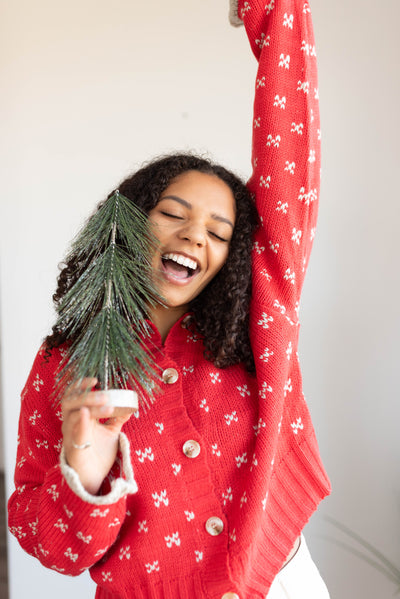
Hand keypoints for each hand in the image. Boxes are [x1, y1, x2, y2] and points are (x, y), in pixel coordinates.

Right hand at [62, 379, 131, 494]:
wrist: (95, 476)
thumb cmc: (99, 452)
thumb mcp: (111, 431)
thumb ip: (118, 417)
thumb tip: (131, 405)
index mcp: (79, 416)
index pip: (74, 395)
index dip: (81, 385)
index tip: (96, 379)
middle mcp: (71, 423)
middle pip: (69, 402)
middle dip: (86, 395)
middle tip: (105, 394)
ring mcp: (70, 436)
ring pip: (72, 416)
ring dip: (89, 407)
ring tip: (108, 407)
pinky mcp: (73, 449)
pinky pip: (74, 434)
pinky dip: (80, 423)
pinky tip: (86, 414)